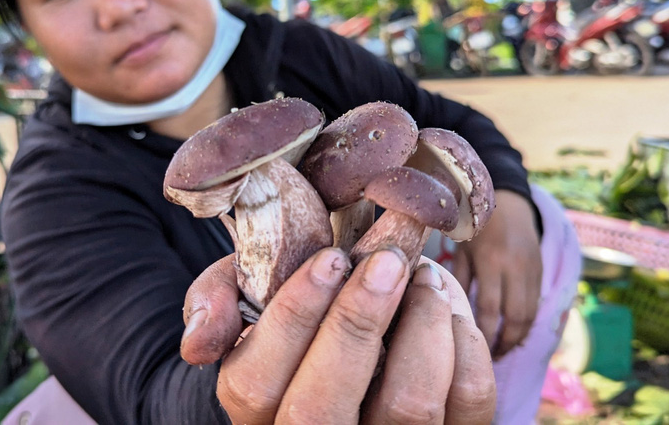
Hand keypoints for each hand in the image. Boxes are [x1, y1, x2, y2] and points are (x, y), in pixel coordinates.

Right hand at [181, 247, 495, 423]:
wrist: (354, 363)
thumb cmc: (299, 320)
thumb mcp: (247, 299)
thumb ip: (217, 301)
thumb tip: (198, 343)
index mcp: (256, 415)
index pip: (257, 384)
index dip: (292, 318)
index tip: (330, 258)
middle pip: (322, 409)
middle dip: (356, 322)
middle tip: (387, 260)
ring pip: (408, 407)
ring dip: (422, 324)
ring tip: (424, 277)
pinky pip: (470, 403)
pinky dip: (466, 344)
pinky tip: (448, 312)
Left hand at [452, 189, 541, 358]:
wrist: (507, 199)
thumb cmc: (473, 224)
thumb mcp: (460, 248)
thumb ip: (457, 279)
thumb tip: (446, 312)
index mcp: (490, 260)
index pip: (488, 308)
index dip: (483, 334)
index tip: (472, 351)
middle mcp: (515, 266)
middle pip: (515, 317)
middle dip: (503, 342)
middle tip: (488, 360)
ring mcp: (532, 269)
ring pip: (531, 314)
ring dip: (517, 337)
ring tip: (501, 351)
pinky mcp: (541, 271)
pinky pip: (537, 305)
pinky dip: (527, 324)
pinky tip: (513, 335)